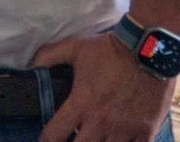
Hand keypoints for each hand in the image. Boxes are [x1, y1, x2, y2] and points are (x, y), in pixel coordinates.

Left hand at [34, 32, 174, 141]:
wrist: (149, 49)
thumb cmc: (110, 49)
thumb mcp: (75, 47)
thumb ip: (50, 56)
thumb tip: (30, 65)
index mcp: (81, 103)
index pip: (55, 134)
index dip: (47, 140)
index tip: (48, 139)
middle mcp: (101, 121)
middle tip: (73, 138)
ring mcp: (125, 129)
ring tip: (95, 138)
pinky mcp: (146, 131)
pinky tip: (119, 141)